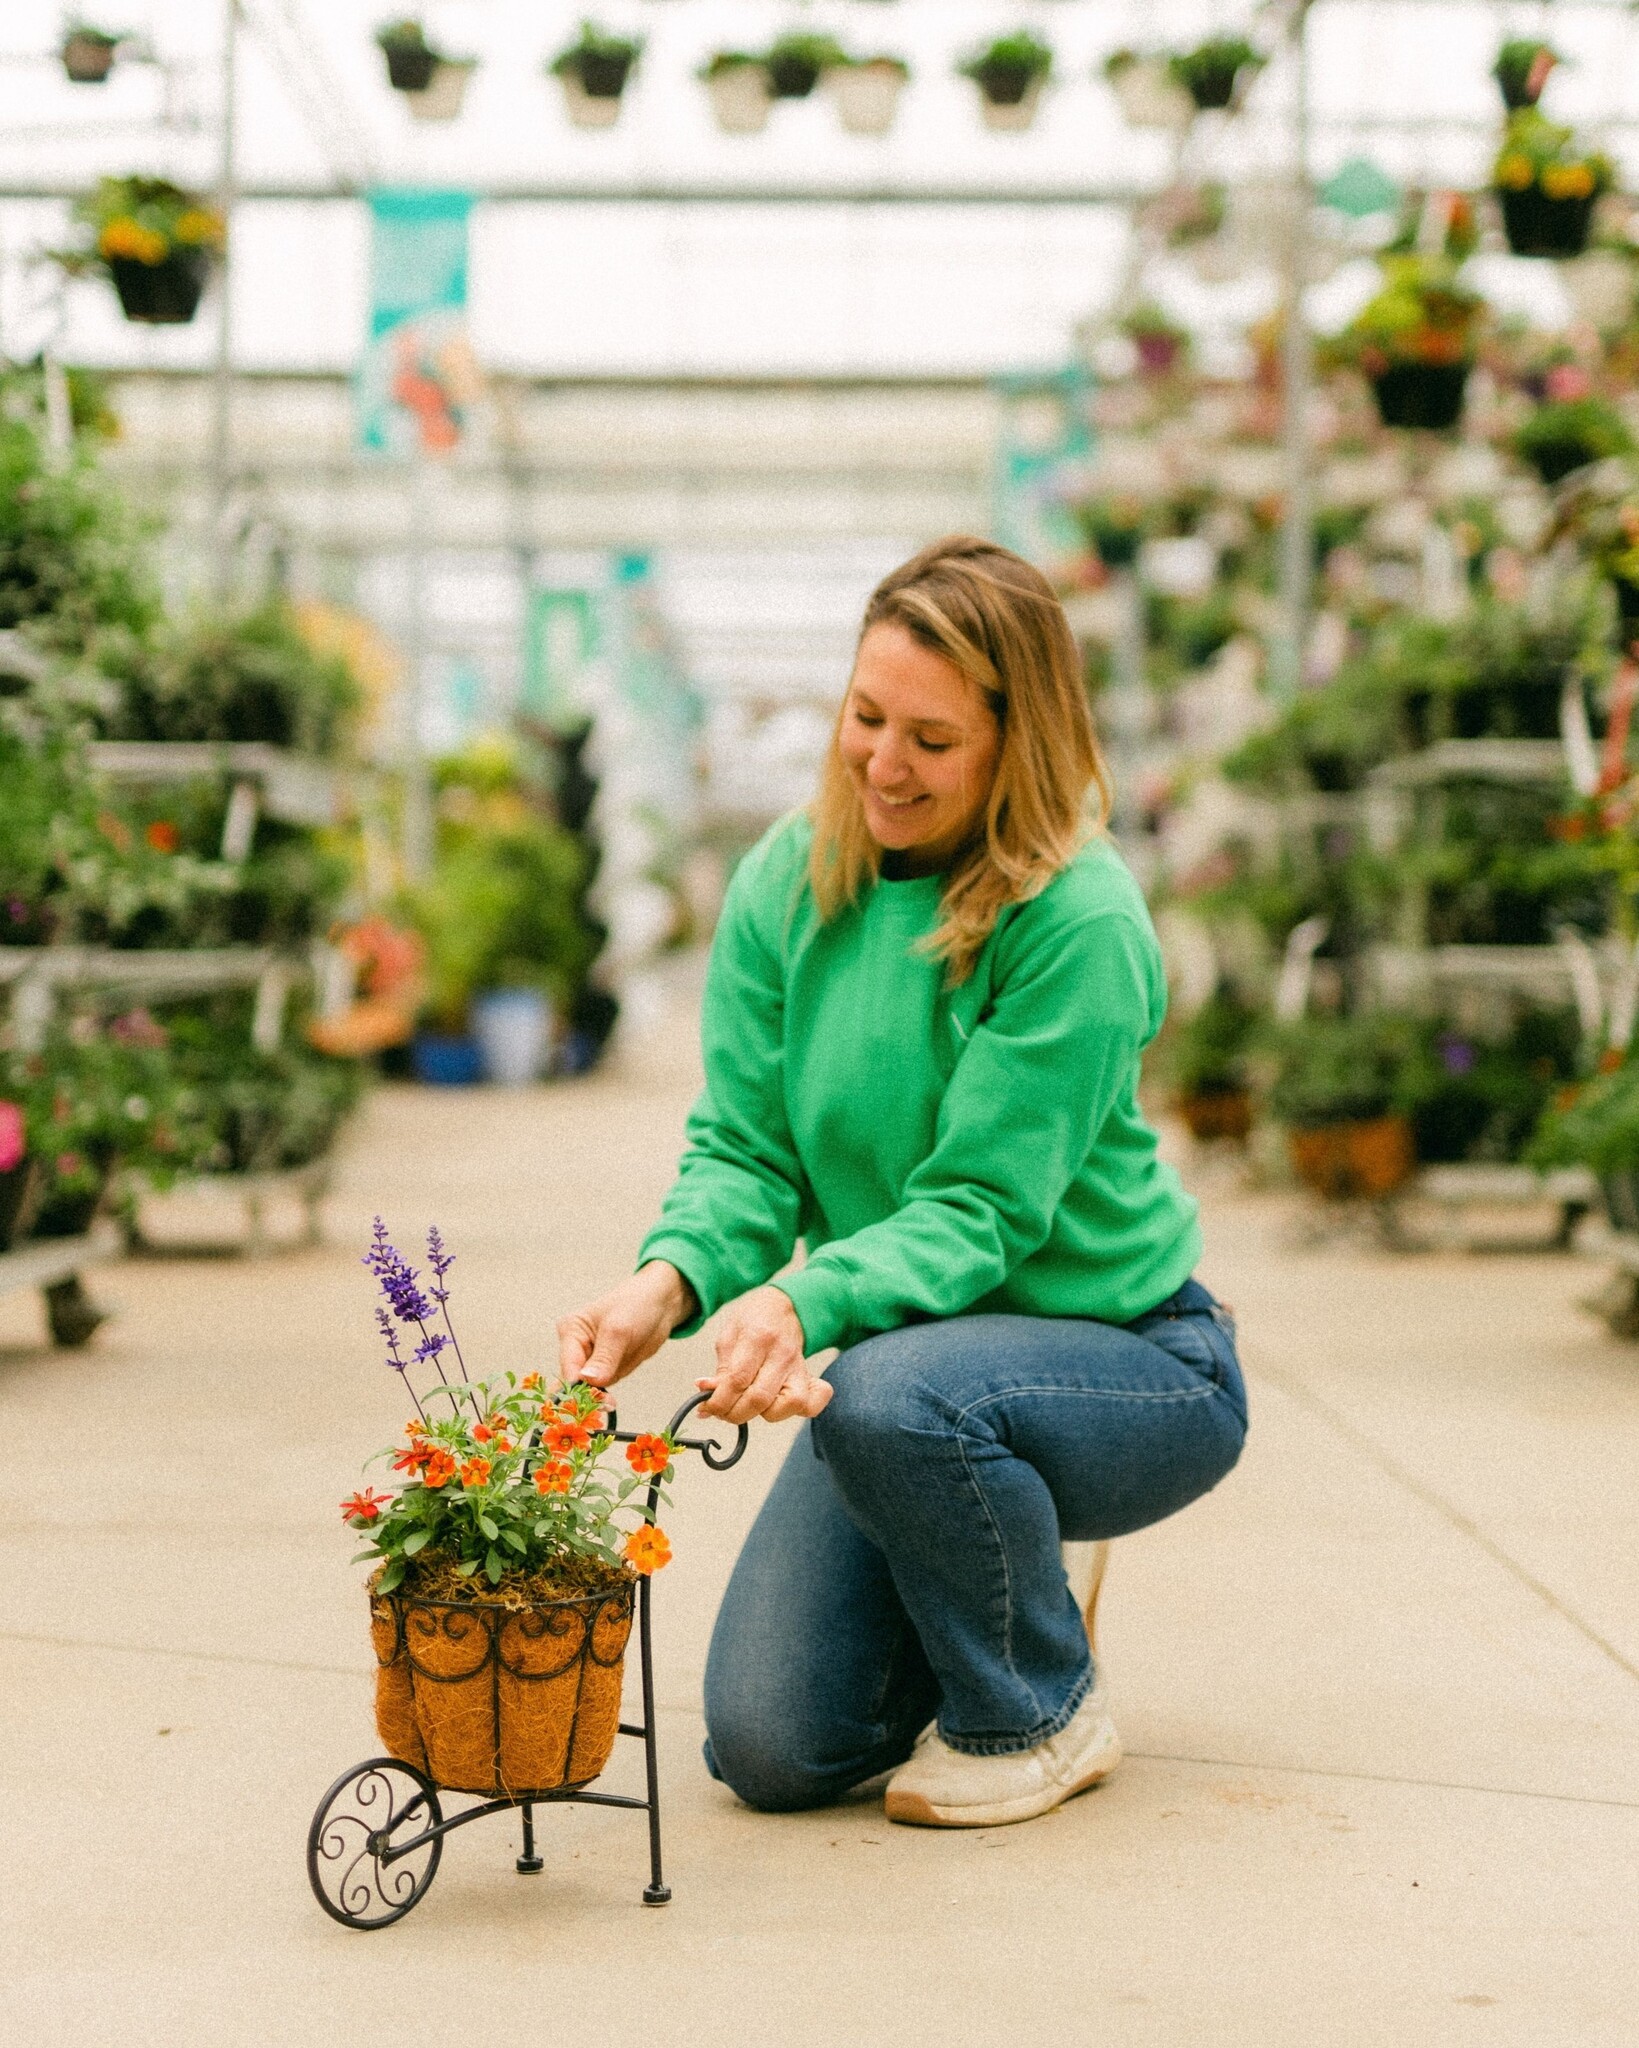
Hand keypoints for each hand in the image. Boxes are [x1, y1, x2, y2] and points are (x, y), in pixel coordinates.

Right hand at [559, 1262, 694, 1389]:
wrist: (660, 1302)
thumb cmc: (636, 1304)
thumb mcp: (619, 1329)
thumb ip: (604, 1357)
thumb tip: (589, 1380)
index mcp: (571, 1331)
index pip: (568, 1366)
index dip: (577, 1387)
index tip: (591, 1399)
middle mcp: (577, 1348)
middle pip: (575, 1382)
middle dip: (590, 1393)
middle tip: (607, 1403)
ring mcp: (592, 1360)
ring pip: (592, 1387)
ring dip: (606, 1389)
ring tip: (624, 1368)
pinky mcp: (606, 1368)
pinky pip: (606, 1387)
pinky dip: (613, 1388)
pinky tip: (623, 1374)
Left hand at [696, 1285, 832, 1424]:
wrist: (782, 1306)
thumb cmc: (753, 1319)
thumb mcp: (728, 1337)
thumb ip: (721, 1369)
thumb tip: (708, 1395)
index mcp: (758, 1337)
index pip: (738, 1380)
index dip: (718, 1401)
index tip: (706, 1408)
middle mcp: (782, 1353)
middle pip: (760, 1398)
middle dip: (734, 1413)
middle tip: (722, 1411)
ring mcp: (799, 1366)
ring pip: (789, 1405)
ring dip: (763, 1414)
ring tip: (749, 1405)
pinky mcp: (808, 1377)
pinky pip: (812, 1404)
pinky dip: (797, 1411)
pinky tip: (778, 1406)